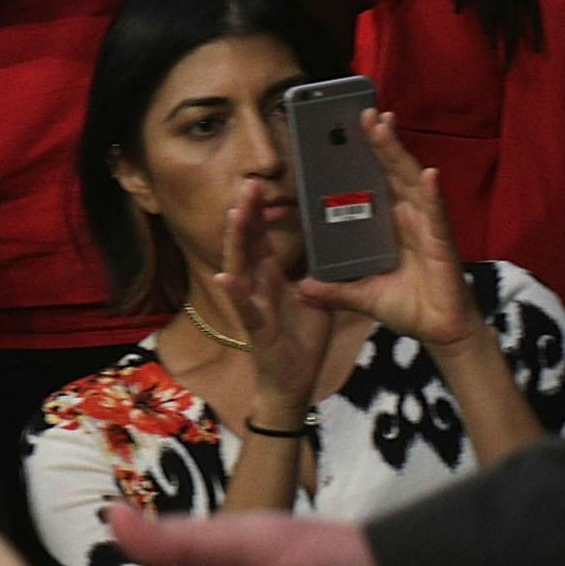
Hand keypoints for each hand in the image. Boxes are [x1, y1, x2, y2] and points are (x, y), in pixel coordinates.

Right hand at [220, 182, 330, 412]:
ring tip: (236, 213)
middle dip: (247, 214)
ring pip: (240, 268)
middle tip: (249, 183)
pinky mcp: (256, 329)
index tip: (260, 184)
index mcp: (269, 277)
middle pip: (247, 244)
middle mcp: (255, 286)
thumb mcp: (315, 296)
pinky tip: (226, 276)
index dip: (259, 212)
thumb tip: (339, 241)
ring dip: (236, 241)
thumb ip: (319, 270)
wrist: (293, 382)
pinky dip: (234, 292)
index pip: (261, 238)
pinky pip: (245, 309)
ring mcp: (252, 306)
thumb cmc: (301, 338)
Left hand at [297, 111, 482, 353]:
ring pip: (409, 181)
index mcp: (388, 224)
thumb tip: (302, 287)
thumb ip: (335, 290)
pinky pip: (435, 212)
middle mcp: (407, 217)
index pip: (370, 185)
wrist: (440, 333)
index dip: (358, 161)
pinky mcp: (441, 241)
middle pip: (390, 172)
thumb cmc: (408, 307)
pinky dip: (431, 192)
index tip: (339, 137)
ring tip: (384, 124)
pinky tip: (428, 174)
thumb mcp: (362, 296)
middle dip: (378, 142)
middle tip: (363, 111)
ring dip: (397, 153)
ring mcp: (425, 225)